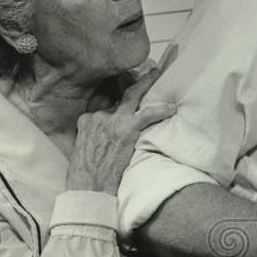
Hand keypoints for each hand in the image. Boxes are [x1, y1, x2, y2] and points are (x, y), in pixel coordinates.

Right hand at [66, 67, 175, 194]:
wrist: (88, 189)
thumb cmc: (85, 176)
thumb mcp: (84, 150)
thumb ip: (95, 138)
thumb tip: (108, 139)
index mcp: (86, 120)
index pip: (104, 102)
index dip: (116, 95)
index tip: (124, 88)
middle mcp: (97, 115)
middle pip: (117, 93)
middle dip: (131, 79)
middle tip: (144, 68)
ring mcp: (112, 120)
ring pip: (132, 96)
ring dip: (147, 82)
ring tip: (158, 73)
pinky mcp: (126, 129)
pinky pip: (147, 115)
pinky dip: (160, 110)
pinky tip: (171, 108)